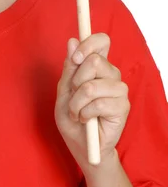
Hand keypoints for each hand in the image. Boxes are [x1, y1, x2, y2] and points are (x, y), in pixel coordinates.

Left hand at [54, 33, 129, 169]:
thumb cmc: (71, 117)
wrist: (80, 145)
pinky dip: (85, 113)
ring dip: (77, 102)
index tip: (76, 58)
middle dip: (76, 81)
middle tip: (73, 96)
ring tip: (77, 112)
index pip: (102, 41)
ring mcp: (119, 90)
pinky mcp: (122, 107)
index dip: (88, 44)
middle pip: (95, 61)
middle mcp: (111, 74)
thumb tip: (72, 41)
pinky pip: (99, 104)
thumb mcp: (64, 90)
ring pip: (92, 86)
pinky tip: (85, 119)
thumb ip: (69, 67)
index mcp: (97, 65)